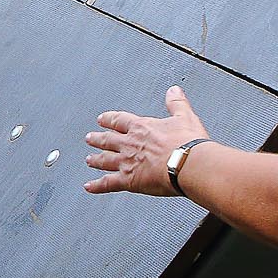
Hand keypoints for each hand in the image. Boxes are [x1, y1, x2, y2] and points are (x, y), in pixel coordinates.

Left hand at [84, 86, 208, 195]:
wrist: (188, 165)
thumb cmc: (187, 144)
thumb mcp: (184, 117)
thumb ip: (176, 103)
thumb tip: (173, 91)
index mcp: (142, 128)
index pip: (119, 120)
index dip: (109, 119)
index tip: (102, 119)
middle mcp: (130, 144)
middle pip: (108, 139)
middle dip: (98, 138)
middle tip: (90, 138)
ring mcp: (126, 162)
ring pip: (105, 160)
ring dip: (96, 159)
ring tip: (89, 159)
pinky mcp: (128, 180)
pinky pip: (108, 183)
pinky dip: (97, 186)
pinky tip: (90, 186)